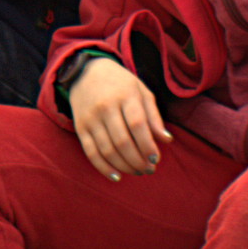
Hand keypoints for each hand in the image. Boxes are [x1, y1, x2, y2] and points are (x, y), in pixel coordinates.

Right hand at [70, 57, 170, 180]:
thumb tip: (167, 140)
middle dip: (138, 160)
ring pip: (107, 150)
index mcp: (124, 96)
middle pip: (122, 141)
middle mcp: (105, 107)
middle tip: (149, 169)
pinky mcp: (80, 127)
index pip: (137, 125)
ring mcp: (90, 118)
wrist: (85, 71)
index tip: (156, 159)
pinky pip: (90, 152)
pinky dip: (103, 168)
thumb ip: (154, 116)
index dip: (148, 145)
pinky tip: (117, 177)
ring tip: (138, 171)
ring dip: (125, 166)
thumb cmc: (120, 83)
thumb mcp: (141, 91)